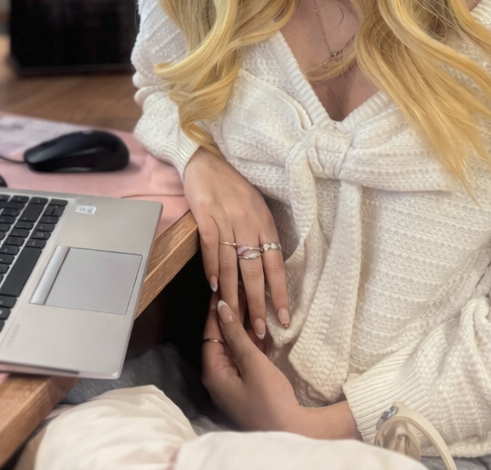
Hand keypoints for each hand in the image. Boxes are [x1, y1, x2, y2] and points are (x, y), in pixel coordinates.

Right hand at [183, 149, 289, 336]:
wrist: (206, 159)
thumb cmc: (233, 185)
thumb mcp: (256, 207)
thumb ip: (261, 235)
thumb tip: (266, 268)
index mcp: (265, 223)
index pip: (276, 265)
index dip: (280, 293)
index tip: (284, 318)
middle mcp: (249, 223)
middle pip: (255, 270)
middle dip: (257, 303)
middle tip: (259, 330)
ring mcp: (227, 220)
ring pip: (231, 265)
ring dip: (232, 294)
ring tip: (234, 318)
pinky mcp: (206, 216)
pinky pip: (210, 248)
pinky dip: (211, 269)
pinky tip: (213, 288)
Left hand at [202, 300, 358, 439]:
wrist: (292, 432)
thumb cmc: (270, 401)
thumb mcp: (253, 365)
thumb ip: (236, 336)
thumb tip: (221, 309)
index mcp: (214, 374)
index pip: (210, 334)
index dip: (216, 311)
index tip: (221, 289)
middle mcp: (220, 378)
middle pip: (221, 340)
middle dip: (229, 316)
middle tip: (237, 291)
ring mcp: (234, 382)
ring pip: (234, 348)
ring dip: (241, 328)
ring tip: (249, 302)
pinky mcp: (248, 385)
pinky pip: (245, 358)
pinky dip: (250, 342)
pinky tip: (258, 327)